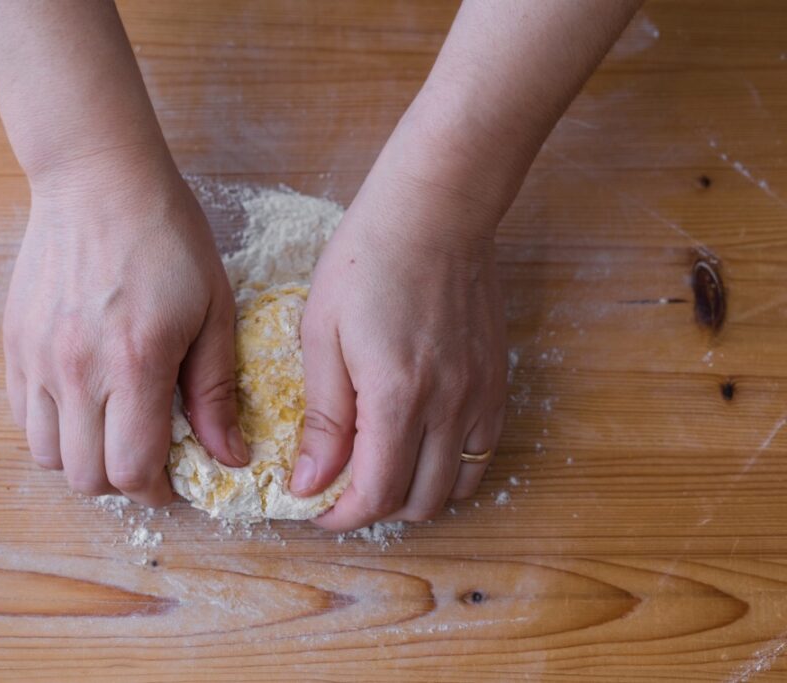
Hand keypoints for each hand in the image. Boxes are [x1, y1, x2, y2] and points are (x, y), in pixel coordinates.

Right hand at [4, 161, 247, 506]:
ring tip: (111, 430)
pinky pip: (21, 415)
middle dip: (121, 481)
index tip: (176, 480)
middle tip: (146, 456)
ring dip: (81, 458)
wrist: (98, 180)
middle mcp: (77, 370)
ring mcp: (36, 358)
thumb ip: (216, 390)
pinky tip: (82, 402)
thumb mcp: (213, 311)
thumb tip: (229, 456)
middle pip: (84, 477)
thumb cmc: (168, 238)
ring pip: (45, 454)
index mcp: (136, 364)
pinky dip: (52, 427)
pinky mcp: (13, 342)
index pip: (133, 469)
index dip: (159, 491)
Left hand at [290, 142, 507, 530]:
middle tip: (342, 489)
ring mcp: (479, 396)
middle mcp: (447, 406)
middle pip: (419, 501)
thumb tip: (310, 482)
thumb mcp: (322, 336)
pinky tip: (422, 445)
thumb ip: (324, 417)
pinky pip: (483, 451)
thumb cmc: (366, 263)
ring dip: (416, 492)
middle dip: (374, 508)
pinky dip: (452, 466)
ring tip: (382, 471)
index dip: (342, 514)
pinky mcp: (497, 381)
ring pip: (457, 485)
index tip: (315, 506)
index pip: (376, 494)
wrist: (434, 214)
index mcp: (396, 397)